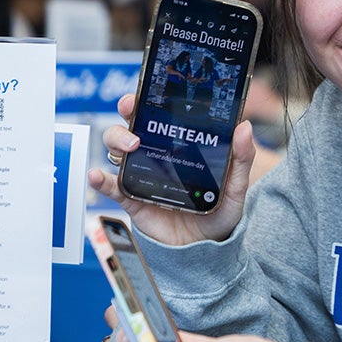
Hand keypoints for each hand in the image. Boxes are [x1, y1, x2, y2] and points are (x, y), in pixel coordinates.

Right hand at [86, 93, 256, 244]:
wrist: (205, 248)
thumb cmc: (218, 212)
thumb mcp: (235, 186)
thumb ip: (242, 158)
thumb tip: (245, 127)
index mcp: (179, 147)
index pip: (160, 117)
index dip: (148, 101)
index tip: (144, 92)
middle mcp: (156, 156)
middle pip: (132, 126)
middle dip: (126, 114)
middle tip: (133, 114)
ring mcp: (142, 176)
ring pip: (117, 150)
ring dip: (116, 141)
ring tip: (129, 147)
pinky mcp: (132, 199)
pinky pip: (112, 187)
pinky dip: (100, 179)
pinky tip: (96, 176)